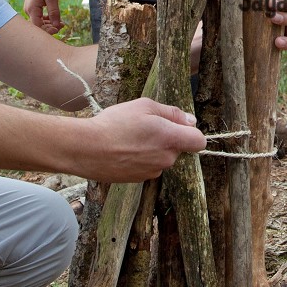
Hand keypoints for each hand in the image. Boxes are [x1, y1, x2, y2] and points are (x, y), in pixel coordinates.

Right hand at [24, 0, 64, 33]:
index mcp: (32, 9)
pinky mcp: (33, 7)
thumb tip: (57, 26)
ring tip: (61, 23)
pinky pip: (39, 17)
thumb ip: (54, 12)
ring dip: (50, 24)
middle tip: (62, 25)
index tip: (59, 29)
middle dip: (50, 28)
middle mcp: (29, 11)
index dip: (48, 31)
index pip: (38, 27)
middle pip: (38, 26)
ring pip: (39, 22)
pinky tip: (55, 19)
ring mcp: (30, 9)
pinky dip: (47, 19)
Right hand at [82, 98, 206, 181]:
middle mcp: (166, 159)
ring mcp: (153, 172)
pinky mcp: (139, 180)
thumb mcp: (144, 106)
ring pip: (162, 158)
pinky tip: (123, 150)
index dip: (191, 132)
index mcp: (171, 139)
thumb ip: (172, 113)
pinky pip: (148, 166)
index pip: (199, 142)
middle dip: (167, 138)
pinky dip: (140, 159)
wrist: (87, 149)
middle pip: (178, 149)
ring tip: (130, 138)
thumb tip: (191, 120)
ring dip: (153, 149)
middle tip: (144, 126)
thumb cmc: (115, 124)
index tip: (177, 125)